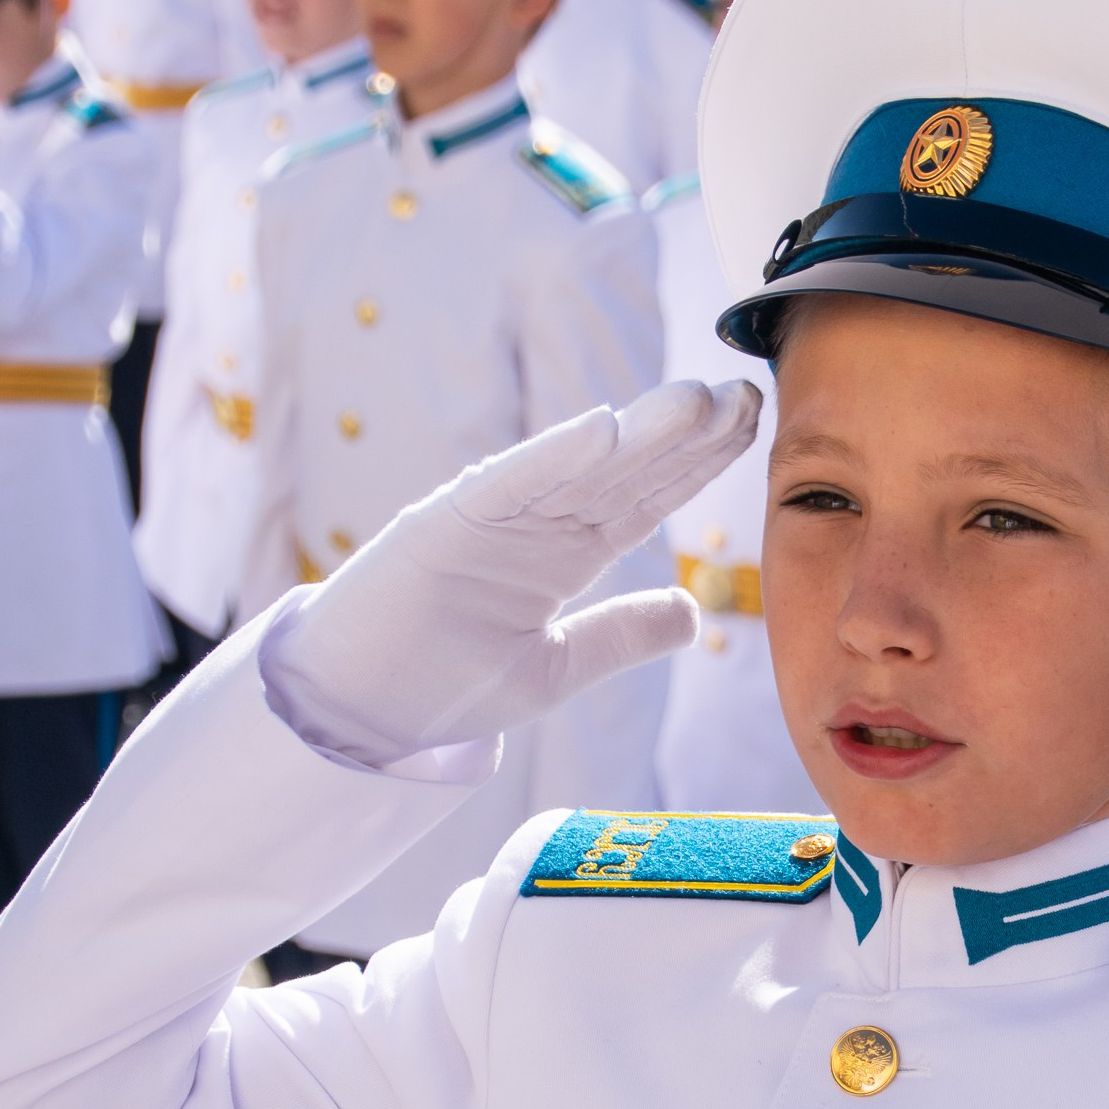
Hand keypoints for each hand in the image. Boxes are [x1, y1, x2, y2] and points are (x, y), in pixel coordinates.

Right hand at [262, 378, 761, 764]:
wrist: (359, 714)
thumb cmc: (447, 686)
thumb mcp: (558, 668)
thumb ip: (623, 635)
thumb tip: (693, 613)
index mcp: (562, 554)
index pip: (644, 499)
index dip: (697, 463)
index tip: (748, 423)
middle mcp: (534, 525)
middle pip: (623, 473)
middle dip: (684, 436)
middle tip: (744, 394)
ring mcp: (489, 519)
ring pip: (577, 468)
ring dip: (636, 434)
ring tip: (695, 400)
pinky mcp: (442, 526)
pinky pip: (506, 487)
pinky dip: (551, 458)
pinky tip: (602, 428)